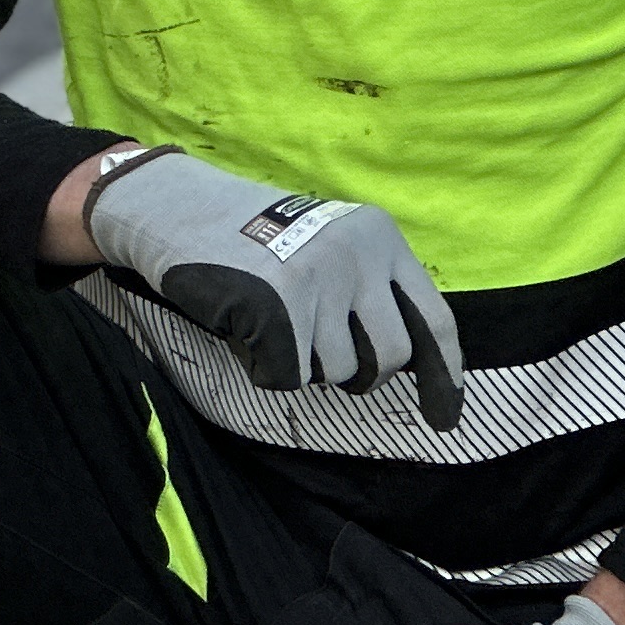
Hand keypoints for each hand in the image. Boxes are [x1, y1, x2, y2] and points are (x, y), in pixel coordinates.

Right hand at [83, 148, 465, 426]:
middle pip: (388, 358)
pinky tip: (244, 330)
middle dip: (358, 375)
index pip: (434, 318)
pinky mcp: (278, 309)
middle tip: (319, 358)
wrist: (178, 208)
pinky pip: (287, 376)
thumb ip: (367, 287)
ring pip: (335, 371)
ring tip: (269, 324)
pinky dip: (262, 366)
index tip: (446, 416)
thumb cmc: (249, 237)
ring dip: (301, 364)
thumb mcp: (326, 243)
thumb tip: (404, 361)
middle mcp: (359, 256)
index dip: (443, 374)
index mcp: (380, 238)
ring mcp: (320, 281)